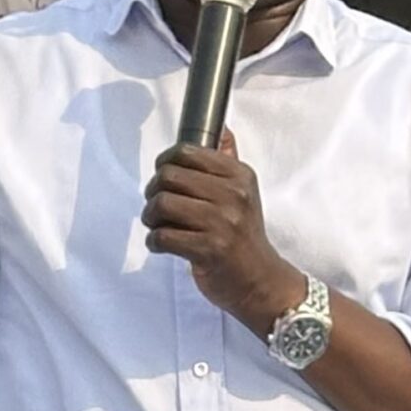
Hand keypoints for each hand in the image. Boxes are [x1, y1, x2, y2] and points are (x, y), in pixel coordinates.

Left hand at [143, 134, 300, 331]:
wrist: (260, 281)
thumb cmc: (244, 236)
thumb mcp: (244, 193)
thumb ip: (229, 160)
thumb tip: (222, 129)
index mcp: (239, 176)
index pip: (187, 152)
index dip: (165, 162)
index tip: (164, 177)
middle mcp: (233, 195)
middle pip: (168, 176)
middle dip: (153, 192)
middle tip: (158, 206)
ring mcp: (222, 222)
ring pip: (162, 204)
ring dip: (150, 218)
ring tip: (158, 226)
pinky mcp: (210, 250)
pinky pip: (163, 236)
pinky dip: (155, 241)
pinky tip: (162, 245)